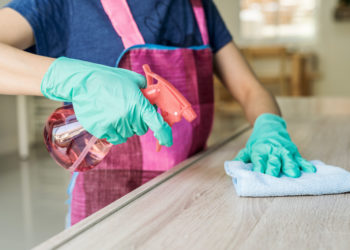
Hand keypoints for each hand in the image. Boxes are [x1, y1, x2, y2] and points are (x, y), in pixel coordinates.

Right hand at [41, 57, 172, 145]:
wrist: (83, 82)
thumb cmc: (110, 79)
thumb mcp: (133, 79)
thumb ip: (147, 90)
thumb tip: (155, 100)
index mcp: (138, 103)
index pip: (156, 123)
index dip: (164, 134)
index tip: (167, 141)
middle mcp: (128, 116)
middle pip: (141, 129)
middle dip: (138, 121)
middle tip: (127, 108)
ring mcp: (114, 124)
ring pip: (128, 134)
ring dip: (125, 126)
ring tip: (114, 111)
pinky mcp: (101, 130)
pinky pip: (115, 138)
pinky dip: (114, 132)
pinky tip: (108, 118)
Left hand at [234, 113, 315, 177]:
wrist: (270, 125)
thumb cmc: (258, 141)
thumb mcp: (247, 148)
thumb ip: (241, 158)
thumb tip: (232, 166)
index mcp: (260, 150)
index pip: (259, 160)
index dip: (259, 167)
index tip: (259, 174)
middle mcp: (272, 150)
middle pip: (273, 160)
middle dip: (274, 167)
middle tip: (275, 175)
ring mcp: (284, 150)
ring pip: (287, 158)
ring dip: (290, 166)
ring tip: (293, 174)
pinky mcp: (293, 151)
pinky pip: (300, 158)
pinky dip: (306, 164)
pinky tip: (311, 170)